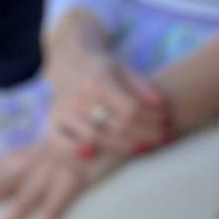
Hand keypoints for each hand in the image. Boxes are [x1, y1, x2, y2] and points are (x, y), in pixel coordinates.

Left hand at [0, 134, 113, 218]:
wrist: (113, 124)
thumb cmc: (78, 147)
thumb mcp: (45, 156)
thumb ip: (25, 171)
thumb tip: (1, 199)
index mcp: (21, 157)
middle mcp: (31, 162)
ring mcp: (53, 171)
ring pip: (22, 201)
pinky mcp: (76, 179)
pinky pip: (55, 206)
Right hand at [47, 48, 170, 158]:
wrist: (70, 63)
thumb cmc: (105, 70)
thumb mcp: (126, 69)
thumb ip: (143, 86)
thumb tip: (161, 103)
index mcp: (100, 79)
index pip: (130, 109)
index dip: (151, 120)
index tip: (166, 124)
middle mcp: (80, 95)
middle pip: (117, 126)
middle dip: (144, 136)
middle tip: (161, 139)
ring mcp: (64, 110)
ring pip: (97, 138)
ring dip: (124, 147)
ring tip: (144, 148)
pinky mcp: (52, 123)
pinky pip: (62, 144)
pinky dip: (77, 152)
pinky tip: (96, 155)